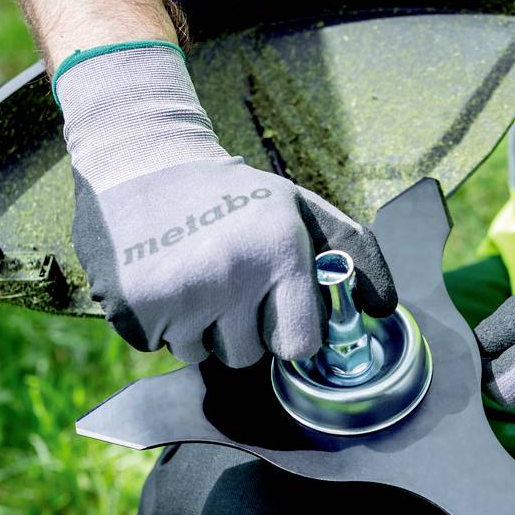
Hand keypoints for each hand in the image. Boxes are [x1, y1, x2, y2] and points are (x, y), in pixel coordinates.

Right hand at [56, 44, 394, 365]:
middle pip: (248, 357)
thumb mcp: (300, 208)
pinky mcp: (132, 307)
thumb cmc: (232, 194)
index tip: (273, 304)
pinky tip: (161, 276)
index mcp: (281, 250)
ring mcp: (178, 293)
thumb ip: (354, 255)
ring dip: (199, 327)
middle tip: (226, 279)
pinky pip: (159, 346)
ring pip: (201, 356)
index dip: (288, 329)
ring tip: (192, 272)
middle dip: (241, 329)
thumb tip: (383, 308)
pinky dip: (161, 321)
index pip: (300, 345)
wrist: (141, 157)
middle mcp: (231, 274)